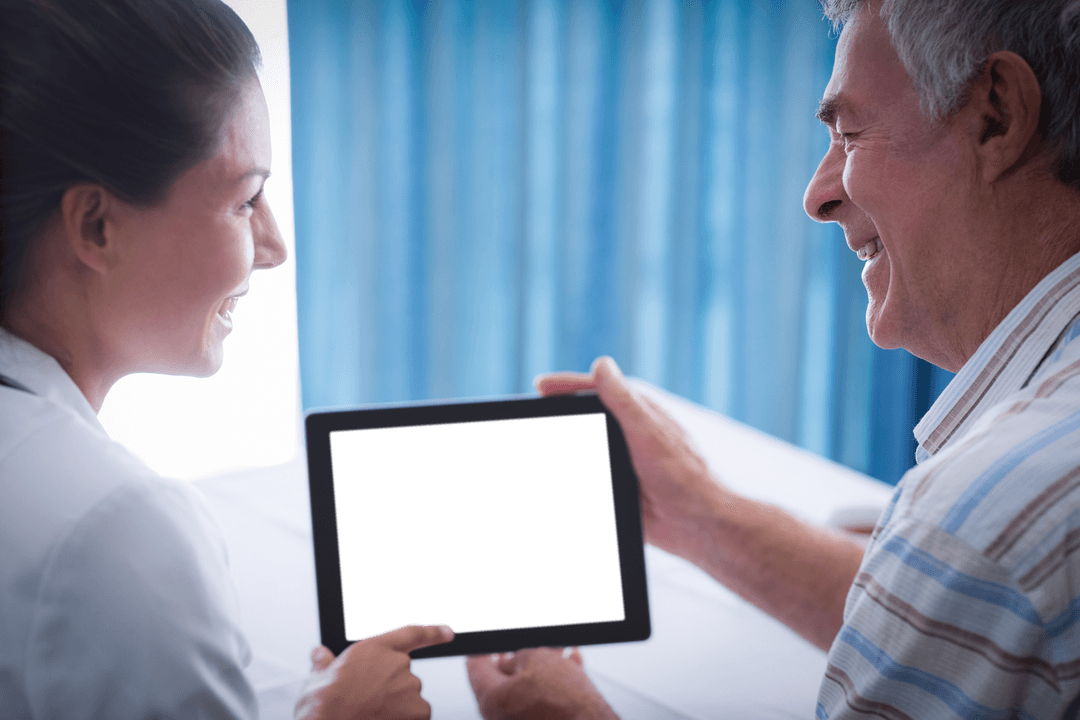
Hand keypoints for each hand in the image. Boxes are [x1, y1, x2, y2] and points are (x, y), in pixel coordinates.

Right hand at [294, 623, 453, 719]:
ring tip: (370, 715)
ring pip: (411, 700)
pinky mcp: (419, 711)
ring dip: (398, 709)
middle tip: (368, 704)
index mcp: (375, 649)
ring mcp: (410, 688)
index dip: (433, 632)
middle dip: (391, 692)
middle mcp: (398, 664)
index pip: (412, 634)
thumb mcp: (317, 678)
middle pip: (405, 677)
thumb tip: (319, 654)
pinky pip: (417, 717)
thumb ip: (324, 663)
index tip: (448, 632)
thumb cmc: (321, 706)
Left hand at [466, 648, 617, 719]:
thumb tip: (513, 660)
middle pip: (503, 681)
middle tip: (529, 646)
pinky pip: (541, 703)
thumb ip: (518, 655)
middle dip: (519, 659)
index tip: (486, 643)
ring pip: (526, 690)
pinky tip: (570, 668)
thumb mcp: (538, 658)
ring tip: (560, 654)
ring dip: (542, 670)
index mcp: (492, 699)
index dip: (481, 650)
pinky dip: (553, 686)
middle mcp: (501, 718)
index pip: (475, 669)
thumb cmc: (566, 702)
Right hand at [536, 356, 726, 564]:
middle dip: (560, 414)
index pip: (595, 389)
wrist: (695, 523)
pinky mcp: (619, 483)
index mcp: (637, 410)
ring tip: (539, 443)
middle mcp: (629, 430)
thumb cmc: (683, 475)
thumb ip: (624, 400)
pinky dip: (572, 474)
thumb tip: (601, 364)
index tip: (540, 385)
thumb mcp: (648, 431)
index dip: (566, 386)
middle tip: (533, 415)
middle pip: (586, 415)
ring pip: (585, 445)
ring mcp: (622, 457)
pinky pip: (589, 474)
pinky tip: (555, 477)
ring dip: (565, 445)